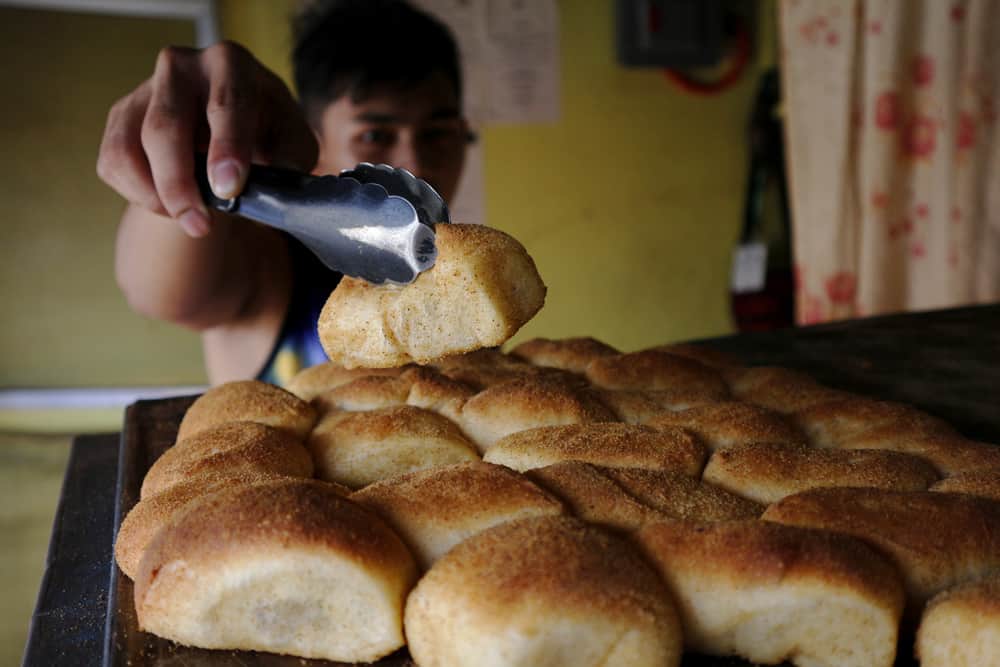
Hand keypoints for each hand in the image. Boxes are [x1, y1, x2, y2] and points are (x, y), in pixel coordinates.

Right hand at [97, 41, 317, 236]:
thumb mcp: (292, 143)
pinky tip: (171, 206)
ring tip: (191, 221)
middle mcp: (181, 66)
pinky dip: (139, 194)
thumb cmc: (268, 132)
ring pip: (130, 147)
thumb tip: (270, 193)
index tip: (229, 188)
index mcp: (231, 64)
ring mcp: (145, 89)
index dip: (227, 147)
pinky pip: (115, 162)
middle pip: (166, 126)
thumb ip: (288, 163)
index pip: (227, 103)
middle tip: (199, 225)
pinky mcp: (122, 117)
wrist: (234, 128)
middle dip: (180, 183)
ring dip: (157, 195)